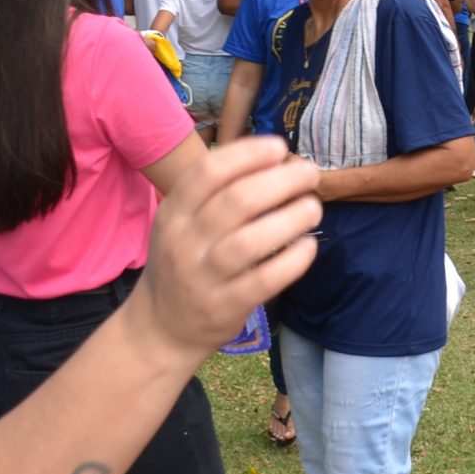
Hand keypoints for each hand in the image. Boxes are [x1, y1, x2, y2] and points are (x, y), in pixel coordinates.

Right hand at [126, 137, 321, 366]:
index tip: (280, 148)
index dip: (248, 154)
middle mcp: (184, 241)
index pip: (209, 171)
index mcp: (174, 212)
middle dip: (281, 181)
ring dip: (290, 218)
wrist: (161, 326)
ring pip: (250, 241)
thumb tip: (276, 157)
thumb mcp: (181, 222)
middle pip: (237, 201)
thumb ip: (216, 193)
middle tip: (309, 174)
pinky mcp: (225, 306)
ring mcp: (203, 276)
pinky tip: (308, 246)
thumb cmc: (184, 260)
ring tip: (313, 207)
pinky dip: (292, 260)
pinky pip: (264, 280)